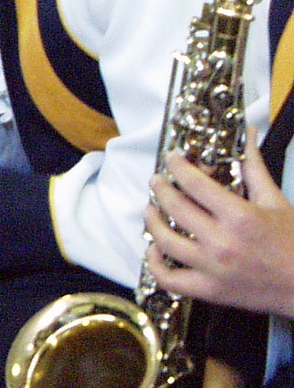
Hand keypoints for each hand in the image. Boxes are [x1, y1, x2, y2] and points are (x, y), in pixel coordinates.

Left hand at [145, 133, 293, 317]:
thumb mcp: (276, 202)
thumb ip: (254, 167)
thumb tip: (247, 134)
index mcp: (240, 217)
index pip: (193, 183)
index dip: (177, 166)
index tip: (172, 160)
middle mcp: (222, 242)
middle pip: (174, 207)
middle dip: (160, 188)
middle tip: (157, 181)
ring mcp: (213, 269)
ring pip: (165, 241)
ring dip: (152, 221)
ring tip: (151, 209)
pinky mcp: (211, 291)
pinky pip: (170, 280)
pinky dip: (155, 264)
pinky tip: (155, 250)